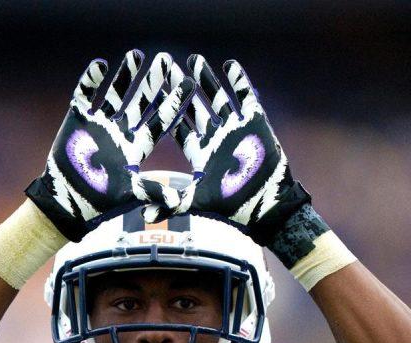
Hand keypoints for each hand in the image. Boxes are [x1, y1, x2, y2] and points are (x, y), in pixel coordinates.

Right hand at [26, 51, 193, 240]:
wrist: (67, 201)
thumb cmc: (100, 200)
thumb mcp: (129, 193)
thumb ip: (152, 192)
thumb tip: (177, 202)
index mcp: (138, 147)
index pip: (160, 121)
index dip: (174, 103)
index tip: (188, 83)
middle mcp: (122, 131)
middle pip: (141, 102)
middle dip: (153, 81)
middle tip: (165, 59)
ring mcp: (100, 123)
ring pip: (116, 94)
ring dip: (125, 75)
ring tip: (136, 54)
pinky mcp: (78, 119)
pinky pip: (85, 95)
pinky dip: (90, 80)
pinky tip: (100, 65)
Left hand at [157, 56, 310, 244]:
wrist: (268, 206)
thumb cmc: (232, 207)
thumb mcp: (196, 202)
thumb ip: (169, 204)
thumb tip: (142, 215)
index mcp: (200, 153)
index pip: (180, 128)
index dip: (167, 111)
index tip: (153, 93)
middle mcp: (216, 138)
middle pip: (195, 107)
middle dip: (182, 88)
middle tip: (167, 66)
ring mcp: (236, 129)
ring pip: (218, 98)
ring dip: (207, 79)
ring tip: (194, 60)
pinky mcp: (257, 123)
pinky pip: (247, 98)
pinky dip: (239, 82)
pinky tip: (229, 65)